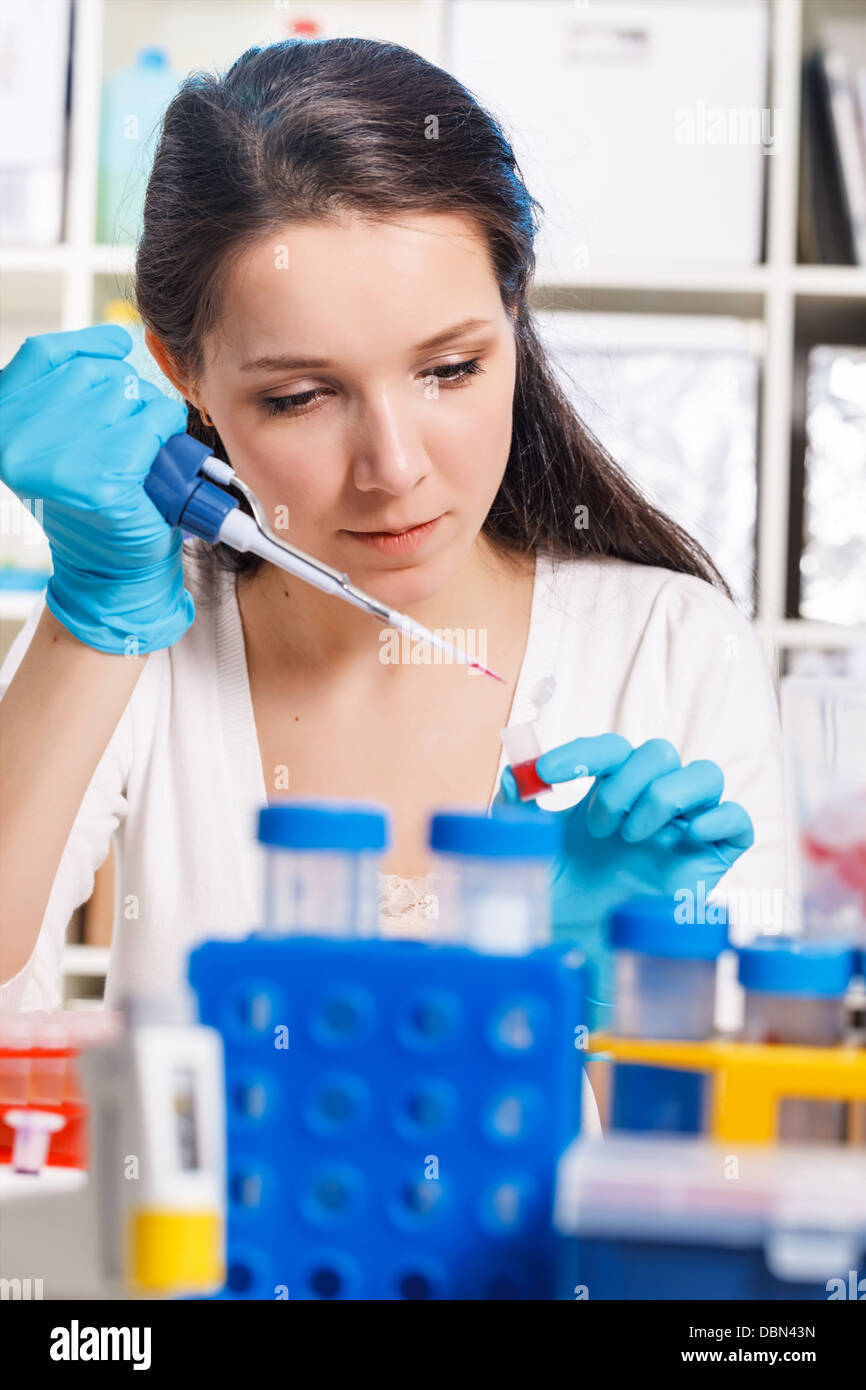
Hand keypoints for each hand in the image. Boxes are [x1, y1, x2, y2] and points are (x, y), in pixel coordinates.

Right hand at [0, 325, 192, 653]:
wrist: (109, 568)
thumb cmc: (89, 498)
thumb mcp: (59, 437)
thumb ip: (69, 390)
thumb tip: (118, 340)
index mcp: (2, 421)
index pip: (42, 354)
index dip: (85, 346)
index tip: (117, 347)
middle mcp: (17, 439)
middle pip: (94, 374)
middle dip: (126, 395)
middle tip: (127, 436)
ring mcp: (58, 460)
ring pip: (129, 396)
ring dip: (149, 417)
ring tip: (138, 454)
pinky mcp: (102, 482)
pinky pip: (152, 427)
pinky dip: (165, 436)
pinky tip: (155, 462)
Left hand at [493, 735, 753, 1023]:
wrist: (580, 950)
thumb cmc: (558, 895)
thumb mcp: (530, 848)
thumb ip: (517, 808)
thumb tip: (515, 772)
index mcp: (611, 791)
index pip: (611, 749)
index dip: (581, 753)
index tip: (546, 775)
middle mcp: (652, 803)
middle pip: (660, 751)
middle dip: (625, 782)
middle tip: (597, 828)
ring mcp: (686, 829)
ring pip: (705, 774)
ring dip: (665, 795)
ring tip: (632, 837)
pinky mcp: (715, 859)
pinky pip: (738, 819)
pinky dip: (718, 817)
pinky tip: (684, 837)